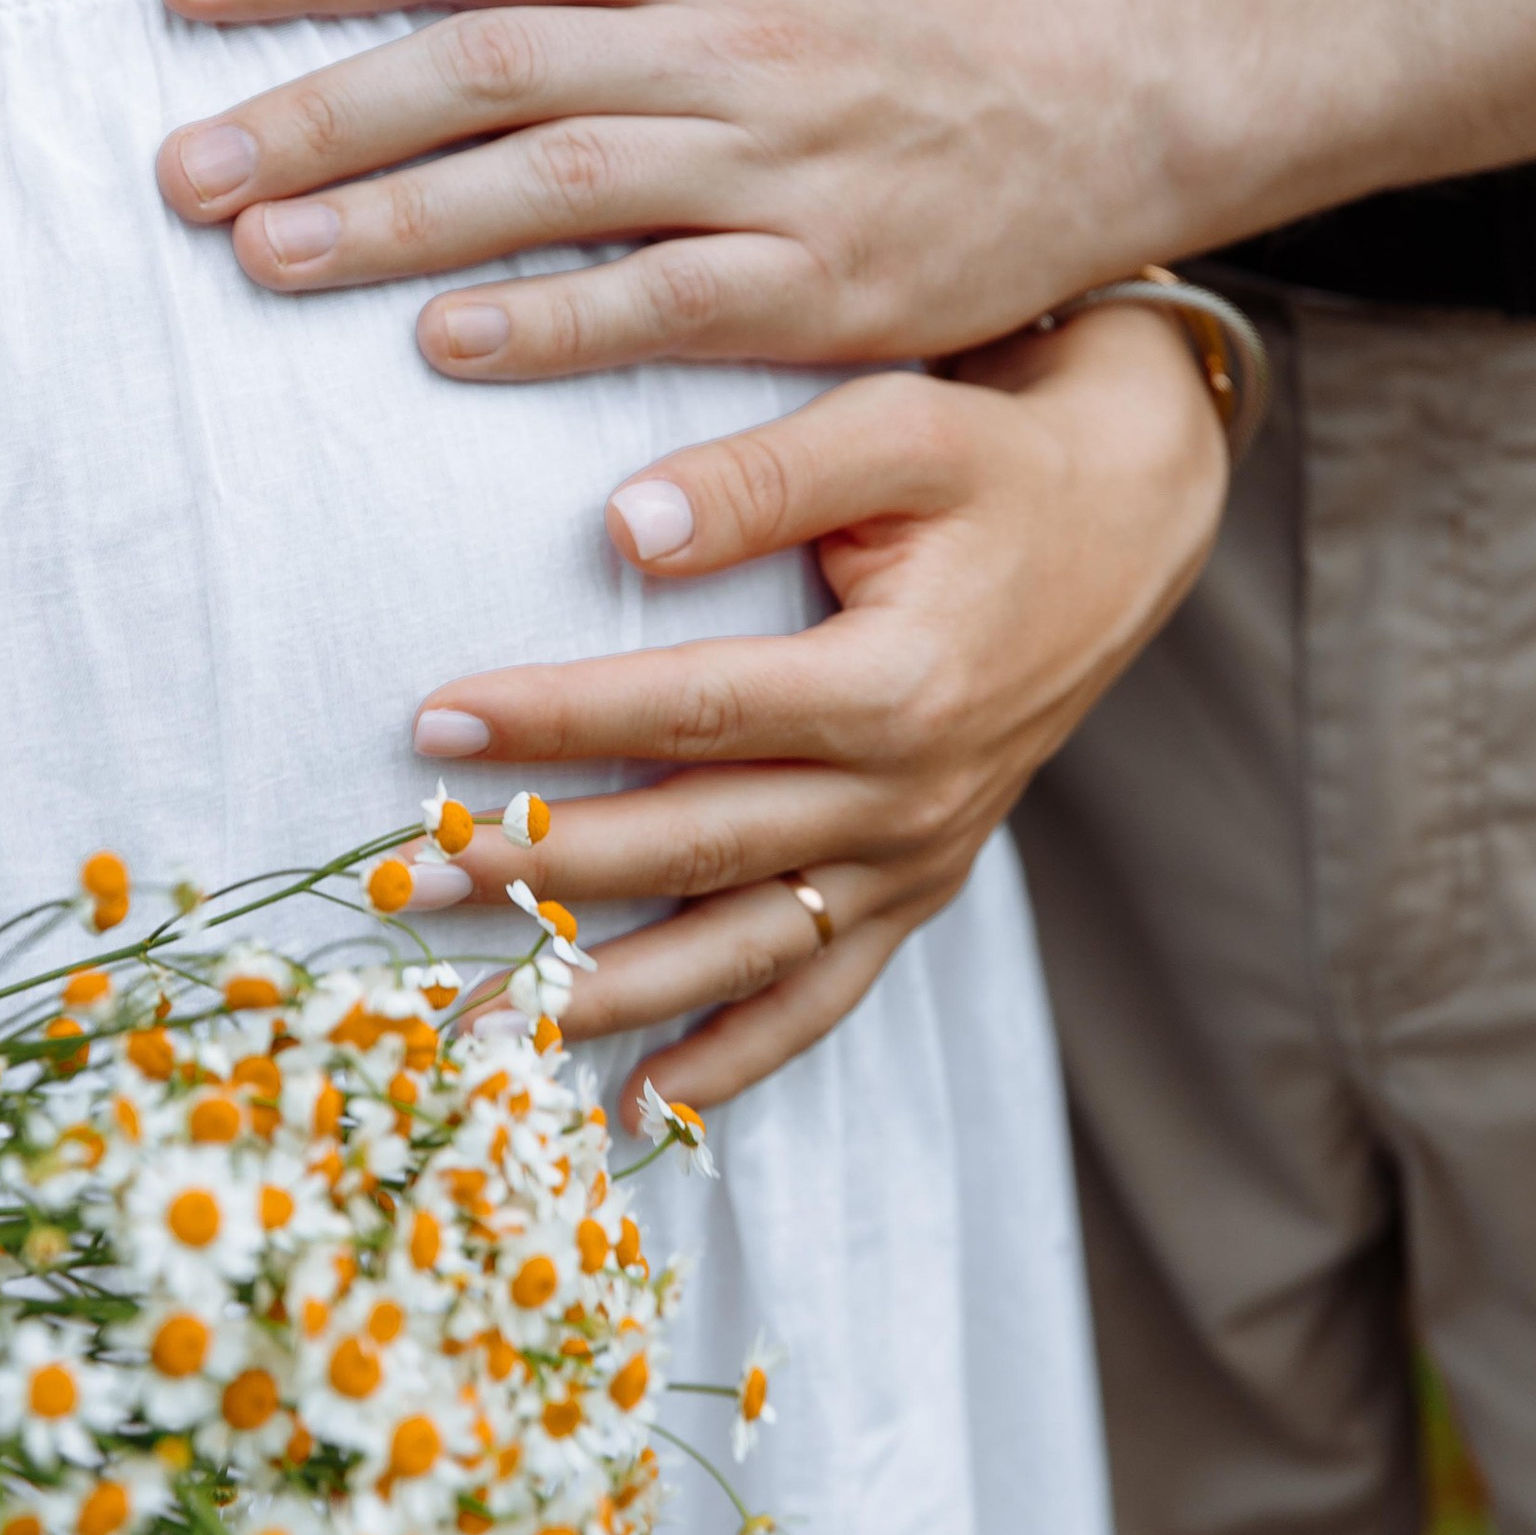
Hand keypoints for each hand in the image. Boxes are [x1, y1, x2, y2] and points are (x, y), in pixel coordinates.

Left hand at [151, 0, 1140, 374]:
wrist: (1104, 103)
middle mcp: (726, 34)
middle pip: (487, 59)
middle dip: (318, 107)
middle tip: (178, 166)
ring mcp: (776, 160)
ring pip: (556, 182)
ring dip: (396, 222)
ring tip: (258, 254)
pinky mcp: (823, 281)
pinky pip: (665, 301)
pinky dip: (550, 320)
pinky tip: (439, 343)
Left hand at [409, 303, 1224, 1115]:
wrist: (1128, 523)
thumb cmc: (993, 460)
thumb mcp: (894, 429)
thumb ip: (759, 476)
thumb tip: (619, 528)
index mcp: (896, 683)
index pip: (691, 712)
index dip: (557, 721)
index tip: (434, 725)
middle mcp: (909, 795)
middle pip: (694, 848)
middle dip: (540, 870)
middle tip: (407, 873)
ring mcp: (917, 857)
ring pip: (740, 950)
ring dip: (602, 991)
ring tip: (476, 1020)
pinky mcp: (922, 887)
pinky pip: (820, 998)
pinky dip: (731, 1060)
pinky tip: (634, 1104)